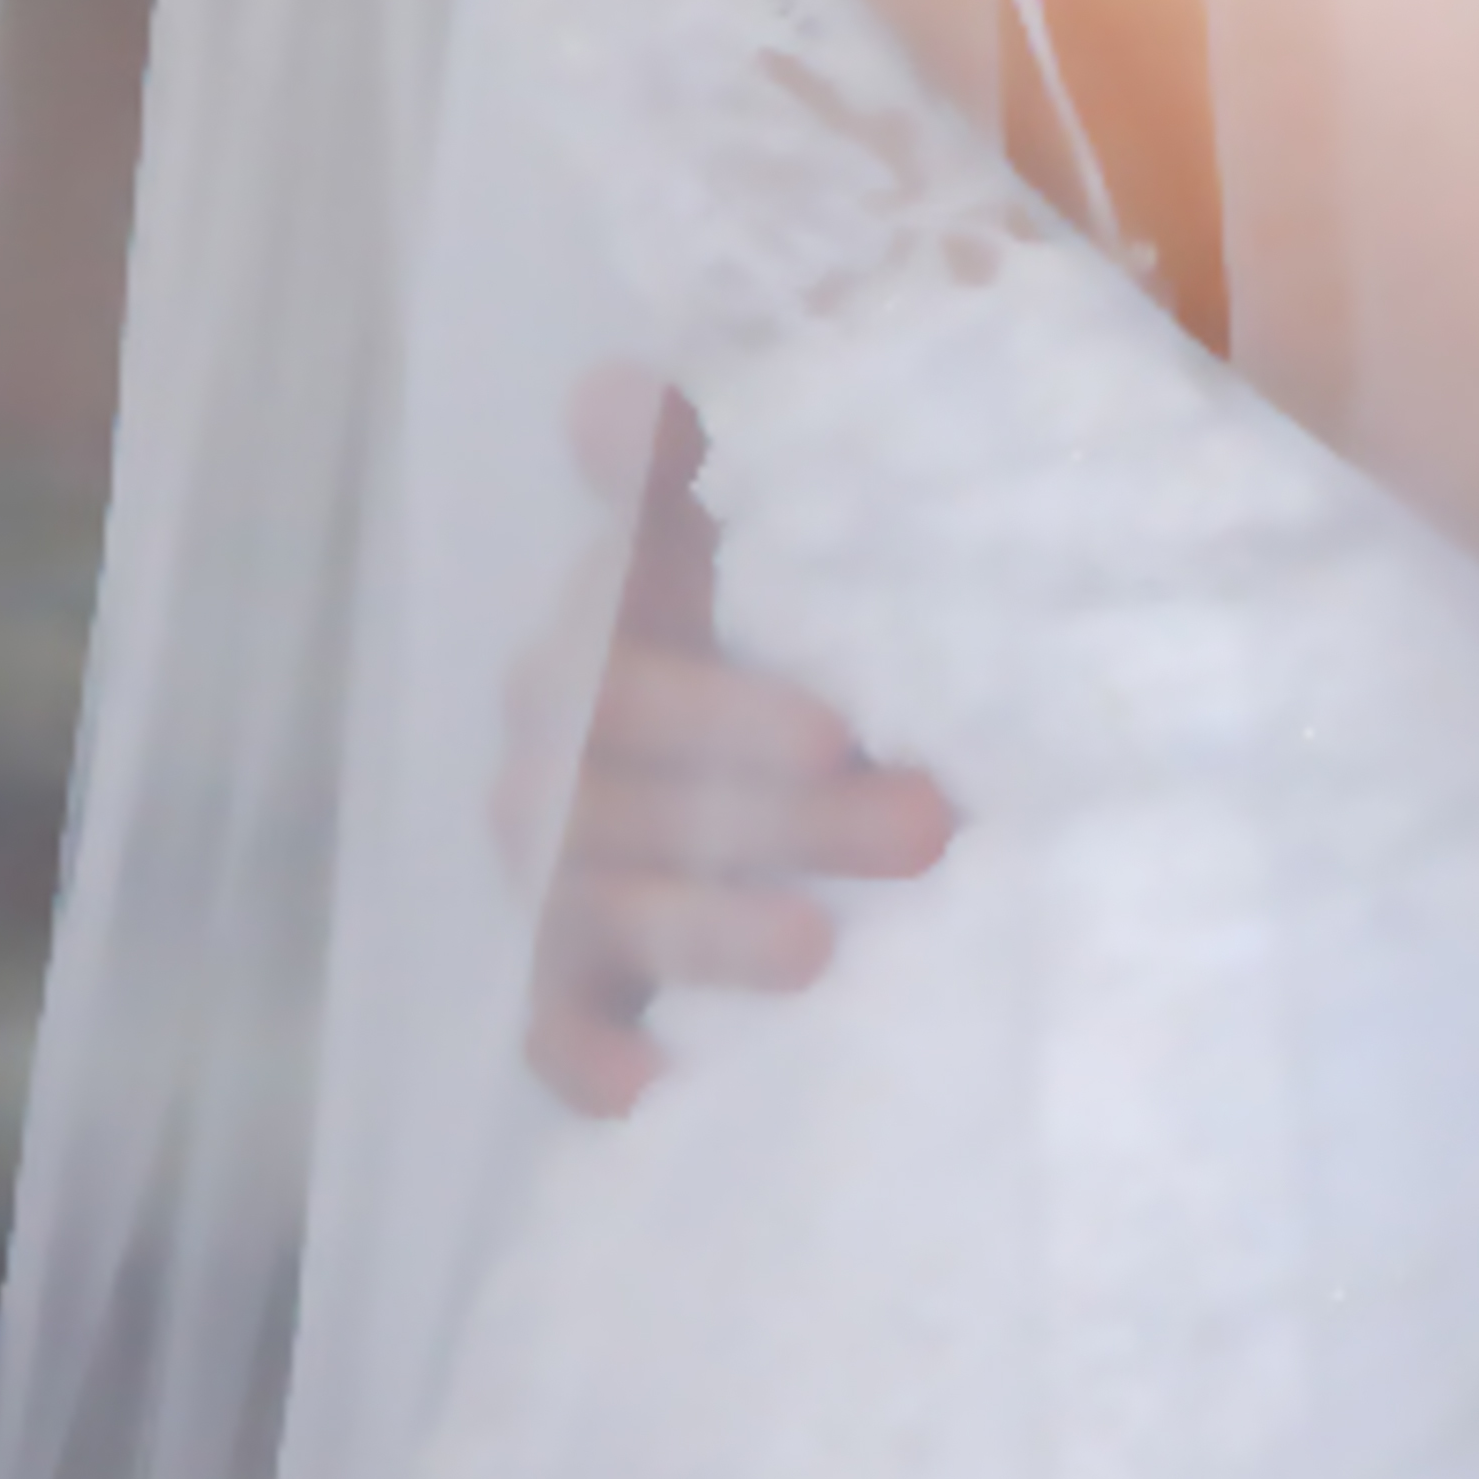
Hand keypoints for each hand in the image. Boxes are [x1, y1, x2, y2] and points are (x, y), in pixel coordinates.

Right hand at [521, 377, 952, 1114]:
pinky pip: (553, 1019)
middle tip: (925, 828)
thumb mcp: (797, 505)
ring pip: (599, 904)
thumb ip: (707, 457)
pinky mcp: (580, 965)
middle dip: (778, 822)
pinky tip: (653, 1090)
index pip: (619, 677)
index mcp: (608, 635)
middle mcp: (561, 752)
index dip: (716, 711)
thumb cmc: (824, 585)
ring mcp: (562, 863)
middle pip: (629, 798)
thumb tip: (617, 387)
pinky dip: (588, 1057)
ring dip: (706, 931)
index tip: (841, 732)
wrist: (852, 700)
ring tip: (820, 953)